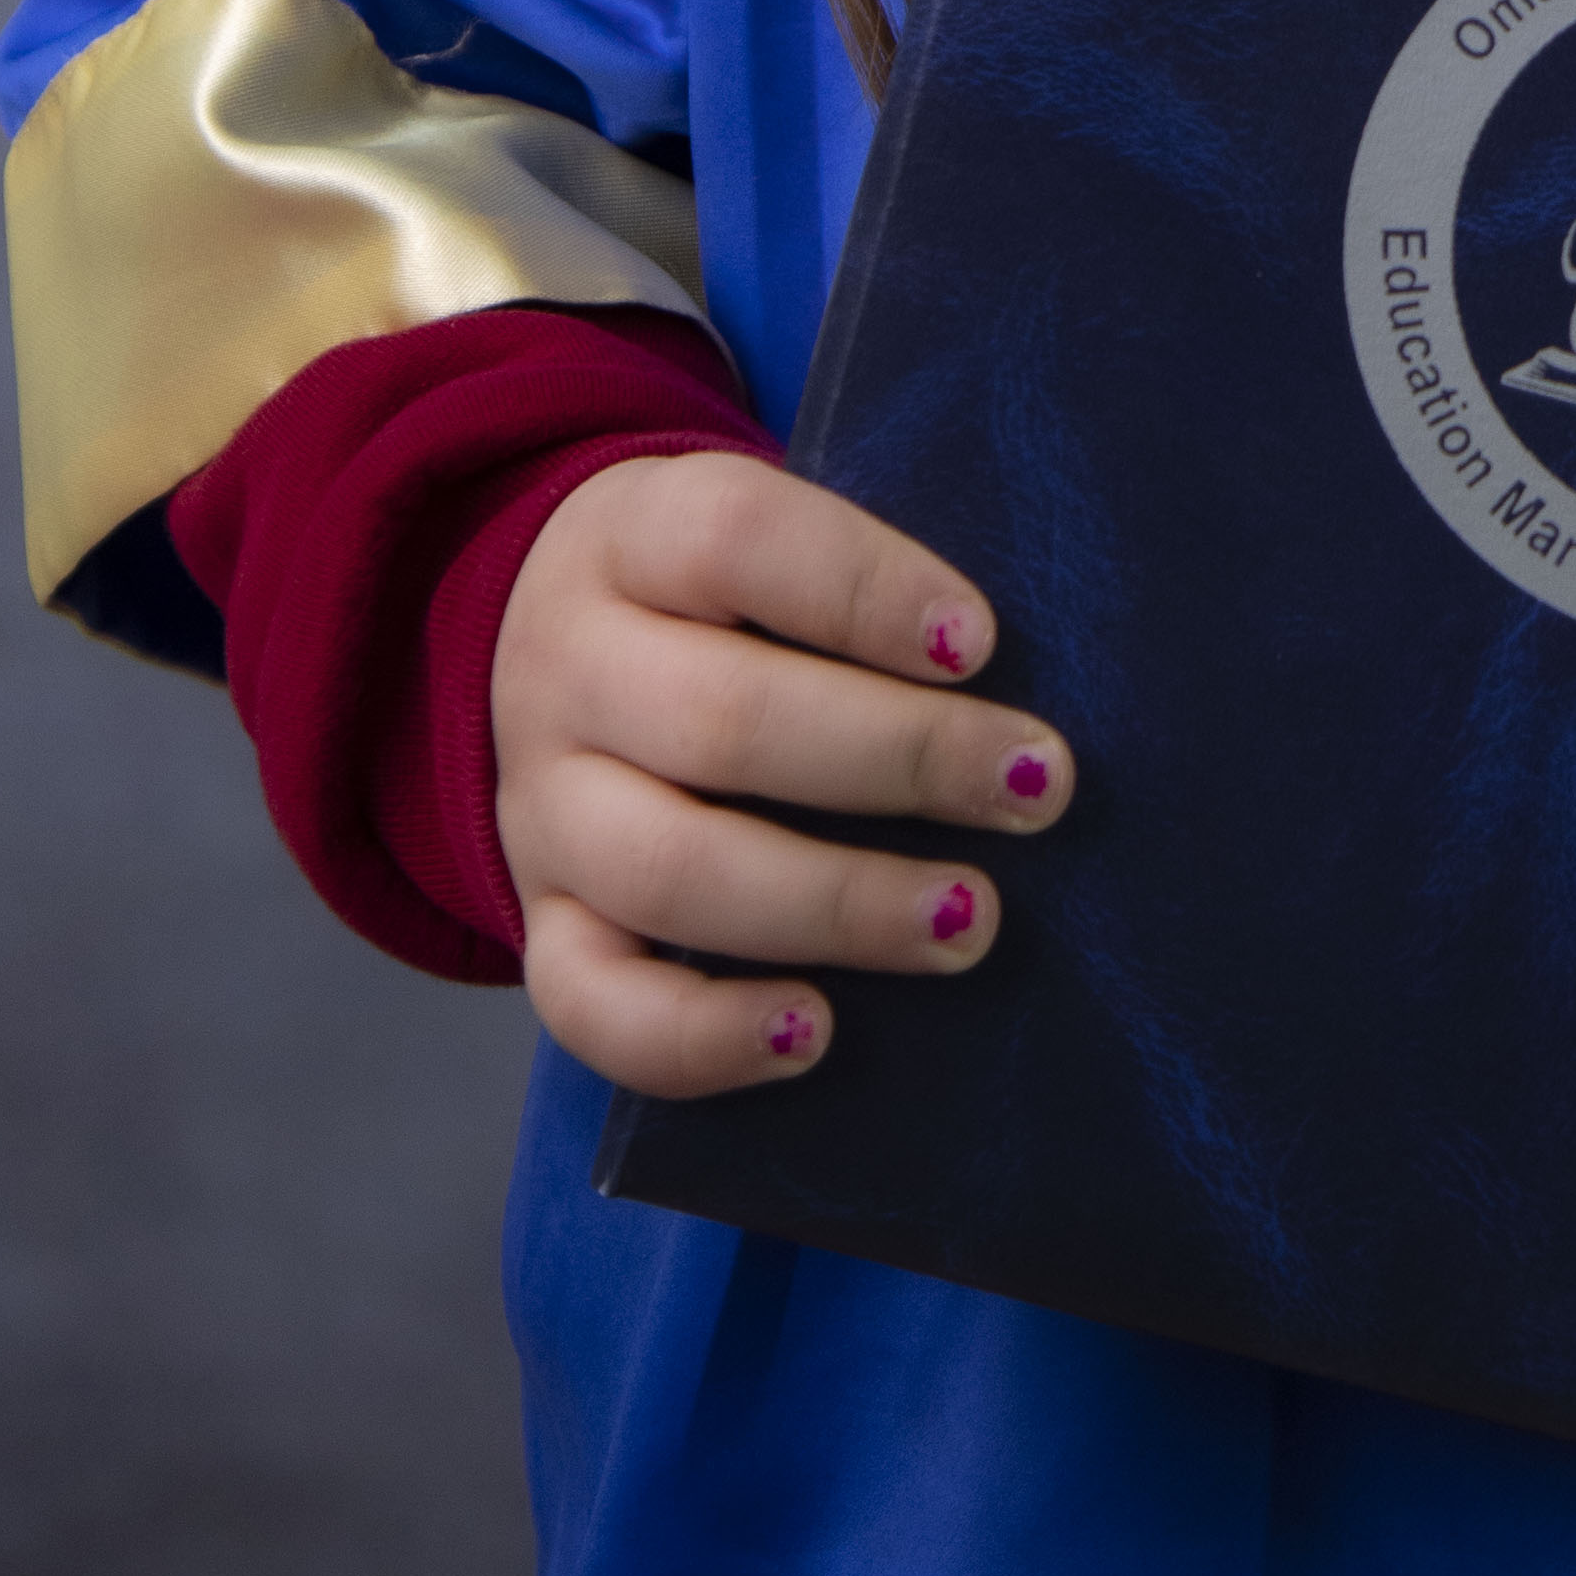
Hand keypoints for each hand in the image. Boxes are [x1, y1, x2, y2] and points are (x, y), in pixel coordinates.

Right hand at [490, 449, 1074, 1098]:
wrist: (561, 648)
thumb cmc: (729, 594)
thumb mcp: (770, 536)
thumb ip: (867, 583)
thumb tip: (1018, 693)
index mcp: (631, 536)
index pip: (735, 539)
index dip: (865, 590)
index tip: (981, 641)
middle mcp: (570, 671)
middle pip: (723, 718)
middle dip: (901, 759)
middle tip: (1035, 787)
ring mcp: (541, 810)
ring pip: (669, 871)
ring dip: (836, 905)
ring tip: (967, 919)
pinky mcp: (542, 924)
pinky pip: (588, 1006)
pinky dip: (701, 1038)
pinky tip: (813, 1034)